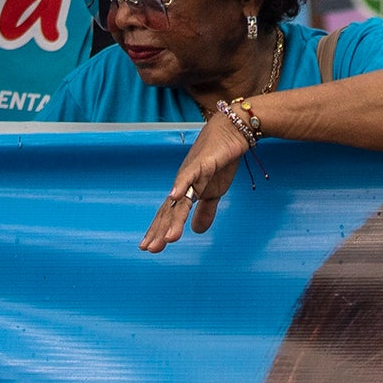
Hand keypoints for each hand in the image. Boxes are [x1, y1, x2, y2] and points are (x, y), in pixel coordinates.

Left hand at [143, 107, 252, 250]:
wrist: (232, 133)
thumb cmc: (221, 160)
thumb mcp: (215, 193)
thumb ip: (205, 212)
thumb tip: (197, 231)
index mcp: (186, 192)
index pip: (169, 214)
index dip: (159, 230)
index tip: (149, 248)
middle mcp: (183, 184)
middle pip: (169, 210)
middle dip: (159, 230)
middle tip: (149, 249)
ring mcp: (190, 173)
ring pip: (179, 200)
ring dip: (172, 219)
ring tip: (167, 239)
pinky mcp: (202, 163)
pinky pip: (190, 176)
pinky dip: (181, 186)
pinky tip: (174, 197)